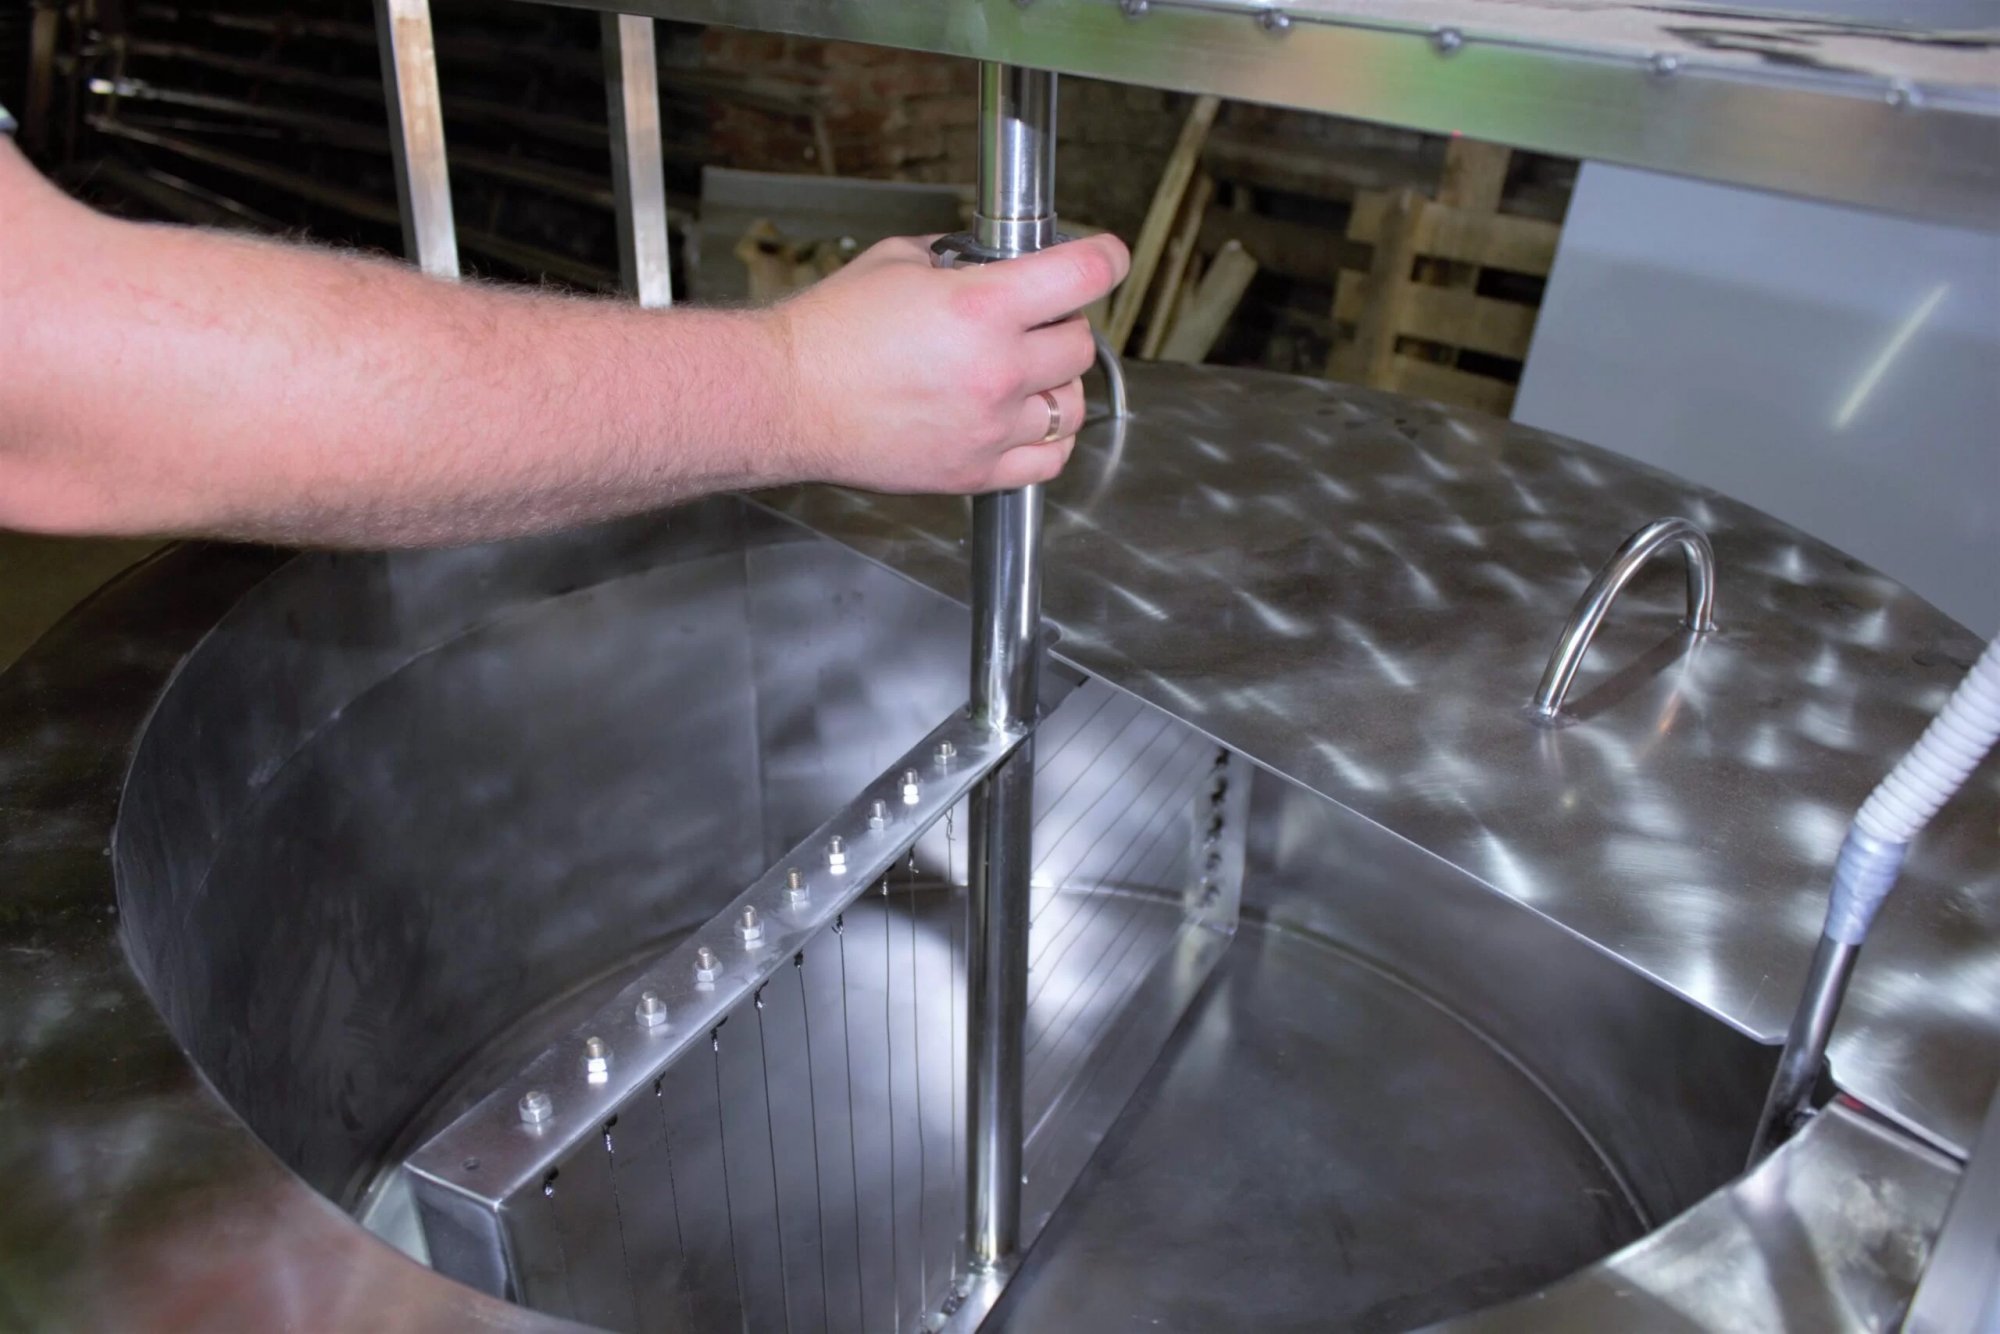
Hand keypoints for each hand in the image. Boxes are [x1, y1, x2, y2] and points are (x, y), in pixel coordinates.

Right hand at [771, 233, 1129, 493]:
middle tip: (1032, 320)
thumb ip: (957, 260)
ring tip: (1024, 374)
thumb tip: (990, 263)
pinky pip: (1048, 460)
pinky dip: (1048, 439)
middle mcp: (996, 369)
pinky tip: (1022, 421)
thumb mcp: (897, 262)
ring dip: (1058, 385)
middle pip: (1081, 343)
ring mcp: (990, 427)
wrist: (787, 399)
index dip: (1105, 260)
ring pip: (1072, 406)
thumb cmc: (829, 333)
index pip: (1084, 276)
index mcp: (982, 307)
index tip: (1108, 259)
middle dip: (1061, 324)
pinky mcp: (974, 471)